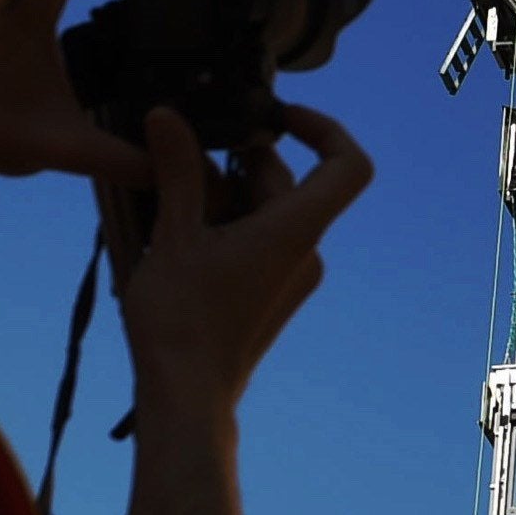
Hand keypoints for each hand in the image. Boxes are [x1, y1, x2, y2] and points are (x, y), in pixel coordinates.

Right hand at [109, 102, 373, 421]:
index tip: (275, 117)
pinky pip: (261, 242)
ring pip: (268, 212)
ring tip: (167, 202)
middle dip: (237, 162)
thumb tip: (166, 115)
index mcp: (295, 231)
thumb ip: (177, 171)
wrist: (187, 398)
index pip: (348, 165)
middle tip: (180, 159)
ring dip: (223, 195)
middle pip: (288, 182)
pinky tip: (176, 234)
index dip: (324, 128)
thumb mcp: (173, 235)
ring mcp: (292, 278)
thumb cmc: (182, 322)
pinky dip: (226, 225)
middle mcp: (306, 253)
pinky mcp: (272, 296)